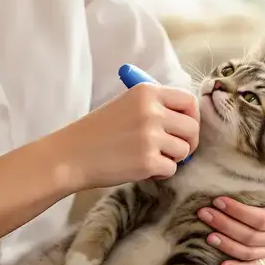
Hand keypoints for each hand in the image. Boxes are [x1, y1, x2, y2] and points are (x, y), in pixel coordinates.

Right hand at [51, 83, 199, 190]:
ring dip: (172, 158)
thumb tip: (188, 118)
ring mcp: (150, 137)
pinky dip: (160, 172)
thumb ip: (155, 106)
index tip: (183, 128)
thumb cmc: (97, 131)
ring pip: (184, 150)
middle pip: (192, 127)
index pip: (188, 101)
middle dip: (188, 141)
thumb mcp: (125, 105)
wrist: (71, 155)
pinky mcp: (147, 161)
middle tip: (174, 150)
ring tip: (150, 157)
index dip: (191, 117)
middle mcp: (152, 111)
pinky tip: (142, 168)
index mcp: (146, 92)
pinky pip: (171, 169)